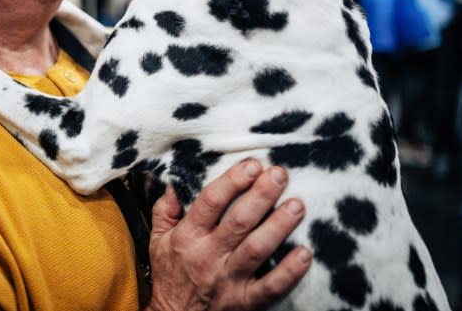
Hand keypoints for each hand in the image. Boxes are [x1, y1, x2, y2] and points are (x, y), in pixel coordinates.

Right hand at [146, 161, 310, 310]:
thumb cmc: (170, 275)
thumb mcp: (157, 239)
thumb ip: (165, 209)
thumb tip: (175, 182)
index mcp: (188, 236)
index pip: (210, 202)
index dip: (233, 181)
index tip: (252, 165)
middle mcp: (208, 255)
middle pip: (239, 221)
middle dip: (262, 195)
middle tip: (280, 175)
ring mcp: (228, 279)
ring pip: (257, 249)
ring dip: (279, 226)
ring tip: (297, 205)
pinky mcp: (245, 301)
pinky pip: (270, 287)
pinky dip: (289, 271)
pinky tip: (304, 253)